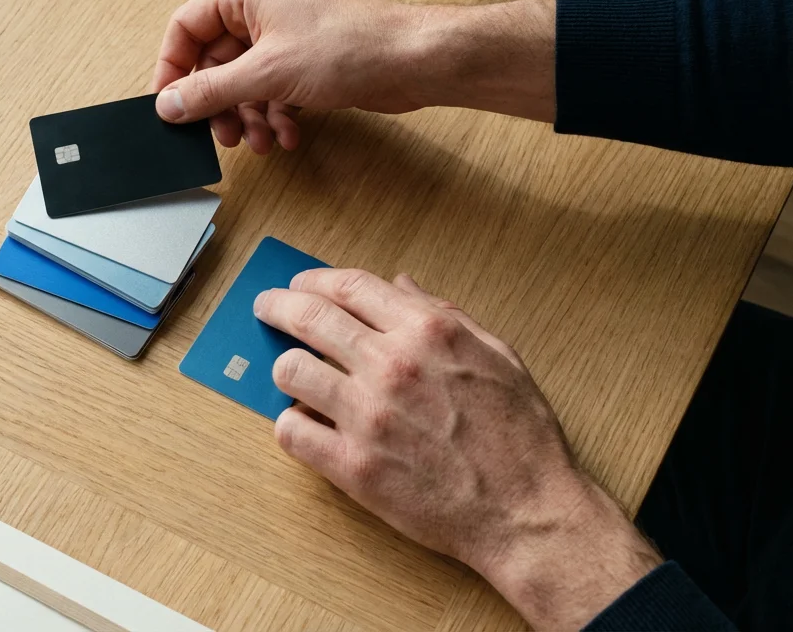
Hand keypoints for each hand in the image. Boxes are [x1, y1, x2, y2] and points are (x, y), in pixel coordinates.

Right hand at [149, 0, 555, 153]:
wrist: (414, 61)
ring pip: (245, 81)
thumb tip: (170, 104)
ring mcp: (286, 33)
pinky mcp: (307, 59)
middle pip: (216, 61)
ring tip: (258, 142)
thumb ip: (211, 90)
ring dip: (249, 116)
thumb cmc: (353, 46)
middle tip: (221, 134)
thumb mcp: (267, 74)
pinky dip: (276, 116)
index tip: (168, 106)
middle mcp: (263, 7)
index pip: (186, 27)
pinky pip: (273, 90)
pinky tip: (287, 135)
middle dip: (219, 104)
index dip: (172, 69)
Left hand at [254, 269, 659, 629]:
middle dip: (277, 307)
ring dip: (284, 367)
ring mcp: (368, 415)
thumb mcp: (497, 355)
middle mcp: (392, 365)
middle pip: (308, 317)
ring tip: (290, 374)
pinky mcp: (352, 465)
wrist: (527, 512)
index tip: (298, 284)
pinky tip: (304, 423)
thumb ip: (444, 314)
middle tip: (266, 309)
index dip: (314, 279)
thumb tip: (400, 285)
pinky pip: (290, 430)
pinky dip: (290, 423)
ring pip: (289, 369)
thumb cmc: (519, 436)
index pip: (350, 286)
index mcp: (428, 332)